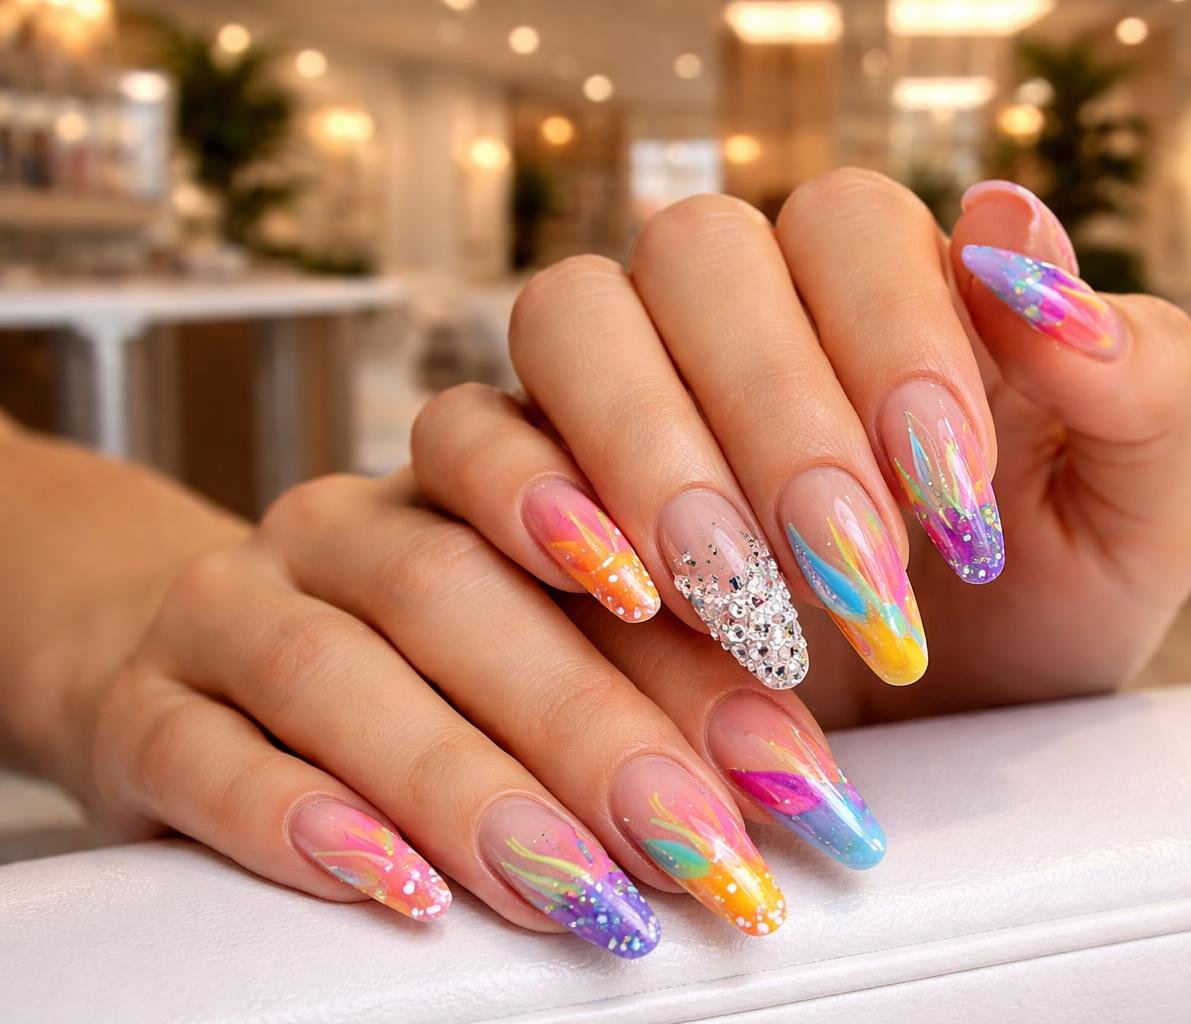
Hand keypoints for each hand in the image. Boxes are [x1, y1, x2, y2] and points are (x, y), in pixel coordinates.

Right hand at [81, 469, 884, 956]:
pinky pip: (205, 749)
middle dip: (594, 726)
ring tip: (576, 887)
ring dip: (468, 786)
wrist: (188, 653)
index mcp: (465, 473)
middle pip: (460, 589)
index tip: (785, 713)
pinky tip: (397, 885)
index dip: (687, 616)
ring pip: (339, 670)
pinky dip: (300, 822)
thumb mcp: (549, 631)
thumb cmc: (421, 655)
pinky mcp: (148, 704)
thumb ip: (656, 669)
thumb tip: (797, 774)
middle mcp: (351, 524)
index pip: (575, 504)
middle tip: (705, 843)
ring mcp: (237, 603)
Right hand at [412, 171, 1190, 723]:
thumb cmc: (1032, 628)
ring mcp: (616, 386)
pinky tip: (610, 587)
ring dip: (646, 448)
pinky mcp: (522, 481)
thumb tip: (1020, 235)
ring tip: (732, 597)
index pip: (853, 224)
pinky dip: (521, 496)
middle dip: (772, 409)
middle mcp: (735, 311)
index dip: (894, 339)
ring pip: (570, 315)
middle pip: (696, 252)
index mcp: (885, 288)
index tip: (950, 498)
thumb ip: (1136, 382)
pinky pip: (466, 435)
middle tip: (844, 568)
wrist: (934, 755)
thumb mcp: (1135, 526)